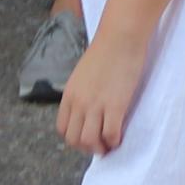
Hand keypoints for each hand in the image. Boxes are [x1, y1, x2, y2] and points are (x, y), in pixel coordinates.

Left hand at [60, 23, 150, 153]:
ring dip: (100, 148)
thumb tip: (88, 108)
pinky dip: (114, 141)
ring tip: (109, 144)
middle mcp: (79, 103)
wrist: (121, 37)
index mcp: (69, 95)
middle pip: (74, 139)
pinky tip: (120, 137)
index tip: (87, 138)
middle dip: (86, 147)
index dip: (74, 138)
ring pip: (90, 141)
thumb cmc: (106, 50)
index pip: (63, 129)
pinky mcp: (115, 106)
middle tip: (100, 145)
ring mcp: (96, 105)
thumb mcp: (83, 74)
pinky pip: (110, 134)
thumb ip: (82, 93)